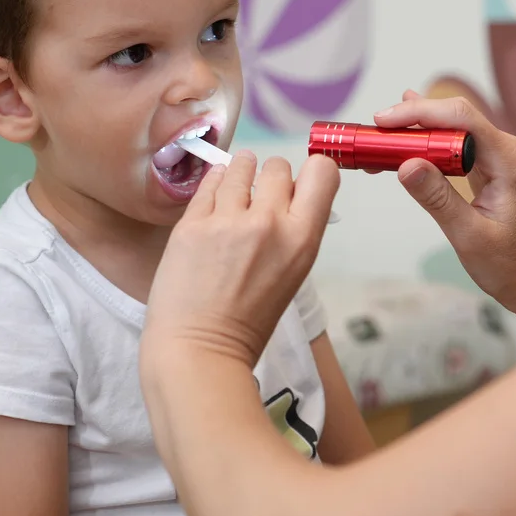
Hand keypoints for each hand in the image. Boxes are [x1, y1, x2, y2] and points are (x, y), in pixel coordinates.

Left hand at [142, 151, 340, 366]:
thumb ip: (293, 232)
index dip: (314, 170)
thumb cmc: (250, 321)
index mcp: (302, 239)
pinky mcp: (192, 223)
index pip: (323, 171)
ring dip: (240, 172)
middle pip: (278, 166)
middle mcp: (269, 222)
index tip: (300, 181)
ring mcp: (227, 220)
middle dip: (271, 177)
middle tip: (259, 195)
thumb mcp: (292, 274)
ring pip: (241, 165)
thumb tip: (288, 197)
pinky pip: (208, 182)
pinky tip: (214, 196)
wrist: (199, 350)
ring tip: (234, 187)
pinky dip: (214, 183)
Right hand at [374, 91, 515, 321]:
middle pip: (453, 117)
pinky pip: (455, 148)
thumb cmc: (515, 266)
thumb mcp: (469, 235)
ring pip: (452, 130)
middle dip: (411, 120)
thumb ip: (437, 198)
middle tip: (373, 133)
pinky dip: (428, 148)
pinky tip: (407, 138)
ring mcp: (500, 159)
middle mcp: (506, 150)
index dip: (418, 111)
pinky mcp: (491, 171)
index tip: (383, 121)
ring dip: (416, 133)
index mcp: (508, 159)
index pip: (459, 117)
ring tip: (380, 139)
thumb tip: (405, 165)